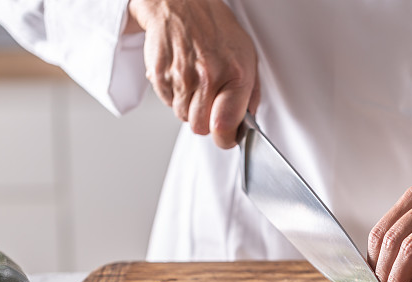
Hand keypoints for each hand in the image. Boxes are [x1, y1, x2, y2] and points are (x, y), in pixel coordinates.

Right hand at [127, 0, 259, 147]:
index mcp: (235, 74)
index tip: (226, 136)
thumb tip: (248, 120)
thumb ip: (251, 92)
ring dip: (188, 106)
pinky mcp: (160, 75)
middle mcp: (208, 77)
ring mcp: (181, 77)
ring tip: (195, 82)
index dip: (225, 138)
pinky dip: (173, 94)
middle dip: (205, 121)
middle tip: (209, 102)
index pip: (225, 127)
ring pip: (182, 116)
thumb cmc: (215, 27)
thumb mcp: (247, 54)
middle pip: (200, 128)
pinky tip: (181, 74)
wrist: (181, 3)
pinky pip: (167, 102)